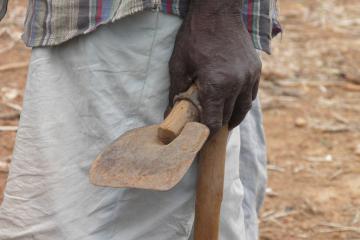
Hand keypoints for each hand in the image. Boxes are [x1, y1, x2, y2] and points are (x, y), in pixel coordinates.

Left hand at [167, 1, 261, 133]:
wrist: (217, 11)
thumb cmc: (194, 37)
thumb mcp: (178, 65)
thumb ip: (176, 93)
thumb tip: (170, 114)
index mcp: (217, 85)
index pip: (214, 122)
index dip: (205, 133)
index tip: (199, 136)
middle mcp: (237, 84)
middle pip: (228, 117)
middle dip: (217, 125)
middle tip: (207, 128)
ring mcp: (249, 77)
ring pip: (243, 109)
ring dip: (232, 117)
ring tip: (222, 120)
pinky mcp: (256, 70)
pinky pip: (251, 95)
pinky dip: (242, 103)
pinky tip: (233, 103)